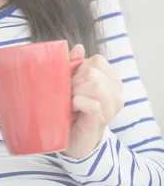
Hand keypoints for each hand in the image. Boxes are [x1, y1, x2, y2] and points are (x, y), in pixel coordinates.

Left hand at [61, 44, 123, 158]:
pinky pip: (93, 104)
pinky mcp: (102, 120)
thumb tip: (79, 47)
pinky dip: (79, 103)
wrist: (72, 138)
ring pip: (96, 85)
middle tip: (70, 94)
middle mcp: (116, 93)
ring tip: (71, 102)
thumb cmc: (73, 107)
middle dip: (76, 81)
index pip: (98, 60)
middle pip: (94, 72)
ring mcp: (111, 108)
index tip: (73, 81)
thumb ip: (75, 64)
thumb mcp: (72, 82)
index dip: (80, 68)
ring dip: (76, 92)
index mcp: (111, 80)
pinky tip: (74, 109)